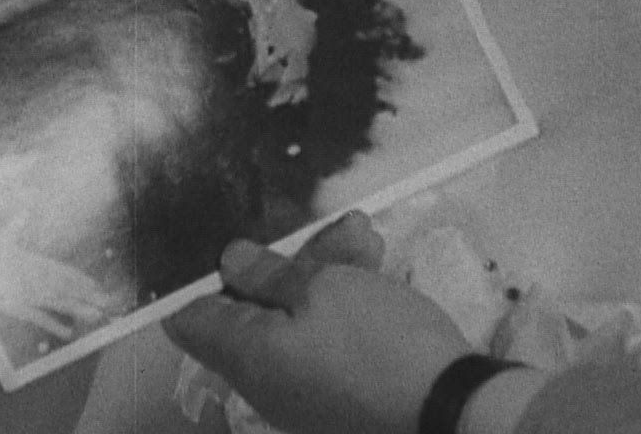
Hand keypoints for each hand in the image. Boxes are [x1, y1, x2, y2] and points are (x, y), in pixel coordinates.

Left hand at [163, 212, 473, 433]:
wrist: (449, 410)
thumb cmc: (377, 342)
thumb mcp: (323, 288)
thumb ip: (269, 273)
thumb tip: (227, 263)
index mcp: (246, 357)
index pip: (191, 320)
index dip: (208, 276)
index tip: (243, 244)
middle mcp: (265, 381)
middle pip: (258, 310)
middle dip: (294, 261)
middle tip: (339, 228)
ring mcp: (304, 392)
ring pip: (301, 319)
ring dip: (331, 273)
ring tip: (368, 237)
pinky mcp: (341, 395)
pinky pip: (328, 342)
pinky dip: (347, 305)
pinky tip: (376, 269)